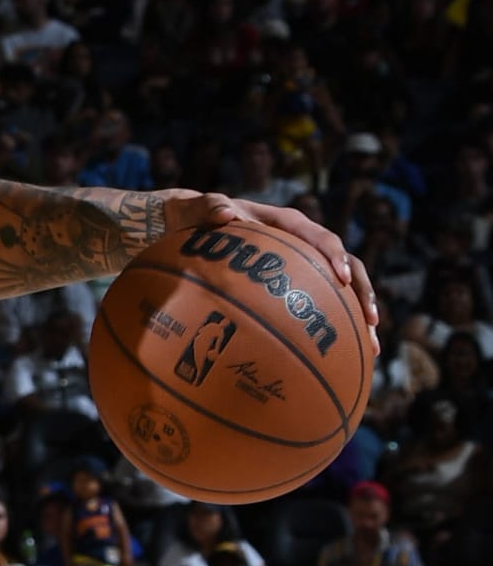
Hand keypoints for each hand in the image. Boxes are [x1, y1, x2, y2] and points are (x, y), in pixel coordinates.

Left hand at [164, 190, 378, 331]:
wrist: (194, 227)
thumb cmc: (198, 218)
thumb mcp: (199, 210)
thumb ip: (209, 208)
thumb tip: (226, 214)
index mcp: (286, 222)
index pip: (319, 238)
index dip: (335, 257)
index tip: (341, 279)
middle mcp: (302, 242)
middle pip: (345, 265)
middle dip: (362, 292)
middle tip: (371, 321)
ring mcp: (302, 265)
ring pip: (341, 289)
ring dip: (358, 316)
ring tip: (371, 348)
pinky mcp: (297, 284)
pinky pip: (322, 304)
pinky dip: (335, 327)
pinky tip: (343, 357)